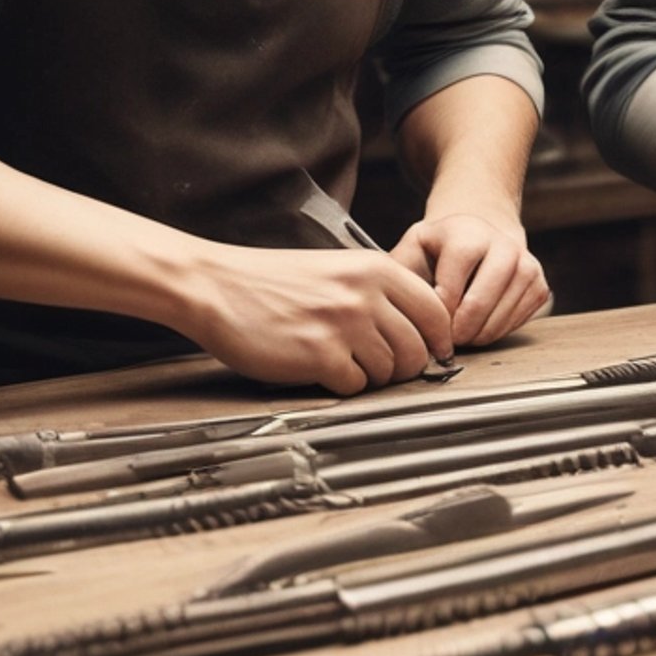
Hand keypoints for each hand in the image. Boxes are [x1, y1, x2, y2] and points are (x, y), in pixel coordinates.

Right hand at [178, 245, 454, 392]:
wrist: (217, 286)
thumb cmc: (273, 282)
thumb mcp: (337, 269)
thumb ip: (378, 293)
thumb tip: (418, 331)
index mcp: (374, 269)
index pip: (435, 311)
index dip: (438, 339)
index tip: (433, 353)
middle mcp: (365, 295)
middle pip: (417, 349)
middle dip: (404, 366)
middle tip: (379, 366)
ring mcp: (344, 326)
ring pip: (388, 371)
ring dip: (370, 376)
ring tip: (342, 361)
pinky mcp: (319, 356)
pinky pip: (355, 386)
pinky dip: (342, 384)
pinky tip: (320, 368)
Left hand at [392, 211, 550, 346]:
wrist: (480, 232)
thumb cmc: (441, 247)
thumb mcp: (413, 247)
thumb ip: (400, 272)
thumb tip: (395, 307)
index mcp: (467, 234)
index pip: (450, 291)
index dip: (435, 316)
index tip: (425, 323)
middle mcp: (503, 246)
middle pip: (478, 307)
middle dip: (455, 332)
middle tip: (443, 338)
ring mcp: (527, 265)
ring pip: (498, 320)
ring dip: (474, 336)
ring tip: (458, 331)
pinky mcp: (540, 285)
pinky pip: (516, 324)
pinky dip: (494, 332)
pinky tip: (479, 323)